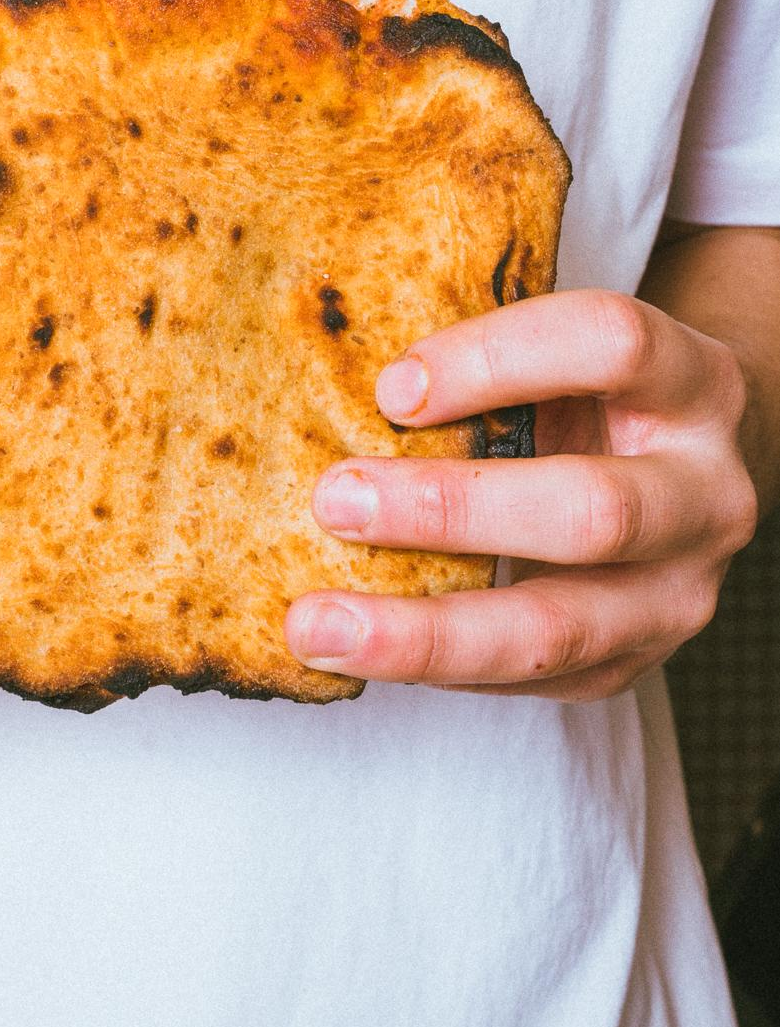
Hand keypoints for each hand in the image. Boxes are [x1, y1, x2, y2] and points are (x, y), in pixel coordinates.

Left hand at [285, 290, 757, 699]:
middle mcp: (706, 492)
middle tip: (334, 501)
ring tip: (318, 624)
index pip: (609, 345)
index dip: (497, 360)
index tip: (393, 386)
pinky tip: (355, 650)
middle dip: (449, 509)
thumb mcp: (564, 355)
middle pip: (591, 510)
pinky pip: (530, 681)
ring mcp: (681, 591)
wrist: (685, 470)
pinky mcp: (635, 662)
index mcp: (691, 381)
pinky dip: (434, 668)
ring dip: (424, 631)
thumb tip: (336, 373)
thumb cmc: (591, 396)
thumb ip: (481, 361)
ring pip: (556, 629)